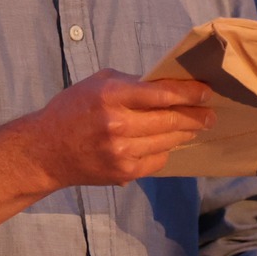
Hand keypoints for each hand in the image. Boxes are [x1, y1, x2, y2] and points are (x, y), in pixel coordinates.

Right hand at [24, 69, 216, 189]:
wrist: (46, 151)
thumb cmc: (72, 110)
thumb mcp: (97, 84)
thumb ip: (132, 83)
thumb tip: (167, 85)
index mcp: (111, 96)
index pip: (161, 93)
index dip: (189, 93)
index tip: (206, 92)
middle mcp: (118, 124)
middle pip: (170, 119)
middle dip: (196, 116)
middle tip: (210, 114)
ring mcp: (121, 151)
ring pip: (168, 141)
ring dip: (185, 133)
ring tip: (195, 127)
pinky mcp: (123, 172)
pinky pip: (157, 160)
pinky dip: (165, 150)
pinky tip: (168, 143)